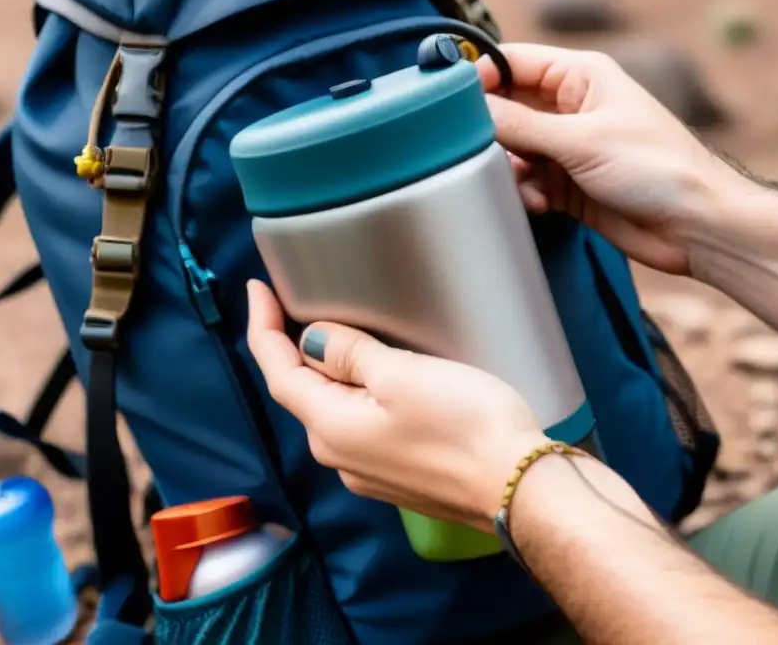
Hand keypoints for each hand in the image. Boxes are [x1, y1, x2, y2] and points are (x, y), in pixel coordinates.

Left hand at [246, 280, 548, 530]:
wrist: (519, 489)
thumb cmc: (464, 425)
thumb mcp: (400, 374)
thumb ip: (349, 354)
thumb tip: (311, 339)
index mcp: (330, 428)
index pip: (278, 372)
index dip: (263, 328)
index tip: (258, 288)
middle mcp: (340, 456)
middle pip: (302, 392)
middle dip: (292, 348)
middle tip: (294, 302)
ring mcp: (370, 471)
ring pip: (334, 409)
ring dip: (327, 371)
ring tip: (336, 334)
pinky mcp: (400, 475)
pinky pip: (361, 424)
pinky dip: (356, 392)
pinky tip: (376, 377)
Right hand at [476, 44, 745, 275]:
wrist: (695, 226)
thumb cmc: (656, 167)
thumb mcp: (582, 140)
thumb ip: (522, 125)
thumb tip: (471, 108)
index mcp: (580, 77)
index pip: (513, 61)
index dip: (480, 75)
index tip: (448, 100)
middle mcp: (571, 108)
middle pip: (506, 108)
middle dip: (491, 131)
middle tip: (476, 152)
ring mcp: (568, 149)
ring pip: (512, 151)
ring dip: (508, 169)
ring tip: (523, 185)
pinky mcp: (568, 186)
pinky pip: (527, 183)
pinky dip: (524, 194)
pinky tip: (539, 206)